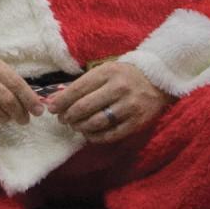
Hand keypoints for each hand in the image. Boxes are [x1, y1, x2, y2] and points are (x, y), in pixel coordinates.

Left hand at [46, 62, 173, 142]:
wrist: (157, 79)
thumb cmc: (123, 75)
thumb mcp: (103, 71)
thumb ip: (81, 84)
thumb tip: (55, 99)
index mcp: (107, 73)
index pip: (77, 90)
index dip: (61, 101)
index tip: (51, 108)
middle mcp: (118, 89)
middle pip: (85, 107)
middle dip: (68, 115)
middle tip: (62, 119)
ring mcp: (130, 106)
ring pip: (97, 122)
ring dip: (81, 127)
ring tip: (75, 126)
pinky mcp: (138, 122)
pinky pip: (112, 134)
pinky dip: (96, 137)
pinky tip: (89, 134)